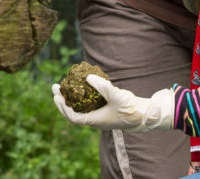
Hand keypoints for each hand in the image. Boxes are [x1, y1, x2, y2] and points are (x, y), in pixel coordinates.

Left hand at [52, 74, 173, 131]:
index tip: (57, 95)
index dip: (63, 107)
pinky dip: (80, 98)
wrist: (144, 115)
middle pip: (72, 113)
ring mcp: (98, 116)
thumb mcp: (116, 95)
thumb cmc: (130, 108)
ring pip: (79, 109)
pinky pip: (87, 105)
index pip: (73, 117)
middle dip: (62, 101)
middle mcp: (94, 120)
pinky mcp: (103, 111)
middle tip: (55, 88)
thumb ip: (102, 86)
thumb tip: (87, 76)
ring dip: (70, 99)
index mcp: (95, 121)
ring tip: (64, 87)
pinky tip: (80, 87)